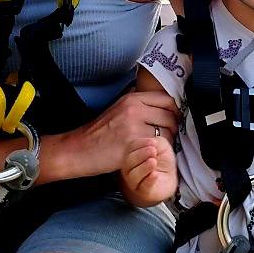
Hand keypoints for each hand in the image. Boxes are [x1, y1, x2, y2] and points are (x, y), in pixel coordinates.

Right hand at [47, 89, 179, 180]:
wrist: (79, 149)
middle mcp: (134, 109)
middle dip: (173, 127)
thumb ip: (137, 102)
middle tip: (167, 136)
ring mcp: (134, 126)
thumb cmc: (99, 133)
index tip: (173, 119)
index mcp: (131, 98)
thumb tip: (158, 100)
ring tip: (158, 146)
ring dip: (167, 141)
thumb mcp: (117, 108)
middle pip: (170, 116)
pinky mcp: (133, 145)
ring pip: (166, 132)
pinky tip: (150, 154)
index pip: (166, 99)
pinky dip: (157, 152)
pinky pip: (157, 147)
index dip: (174, 111)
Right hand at [121, 137, 176, 205]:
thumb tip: (152, 143)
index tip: (153, 142)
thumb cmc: (163, 160)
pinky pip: (144, 187)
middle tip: (153, 151)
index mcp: (132, 154)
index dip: (140, 144)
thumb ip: (156, 143)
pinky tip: (155, 174)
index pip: (130, 148)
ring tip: (153, 161)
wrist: (172, 177)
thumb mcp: (161, 146)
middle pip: (129, 161)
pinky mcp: (144, 192)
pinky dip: (149, 180)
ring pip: (134, 175)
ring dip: (144, 167)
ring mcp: (135, 182)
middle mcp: (130, 168)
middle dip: (141, 154)